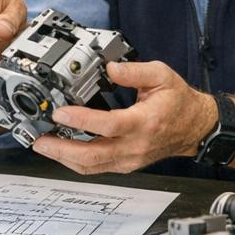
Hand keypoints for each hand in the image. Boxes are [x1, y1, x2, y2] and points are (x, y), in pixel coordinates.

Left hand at [30, 61, 211, 174]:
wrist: (195, 127)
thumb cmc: (179, 102)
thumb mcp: (162, 75)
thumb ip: (135, 71)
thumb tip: (110, 67)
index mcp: (144, 122)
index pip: (108, 125)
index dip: (82, 121)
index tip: (60, 113)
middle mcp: (136, 145)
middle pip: (94, 155)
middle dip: (62, 149)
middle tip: (39, 139)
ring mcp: (130, 159)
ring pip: (92, 166)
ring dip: (64, 158)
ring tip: (43, 145)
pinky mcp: (125, 164)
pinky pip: (97, 167)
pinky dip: (75, 162)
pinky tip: (61, 151)